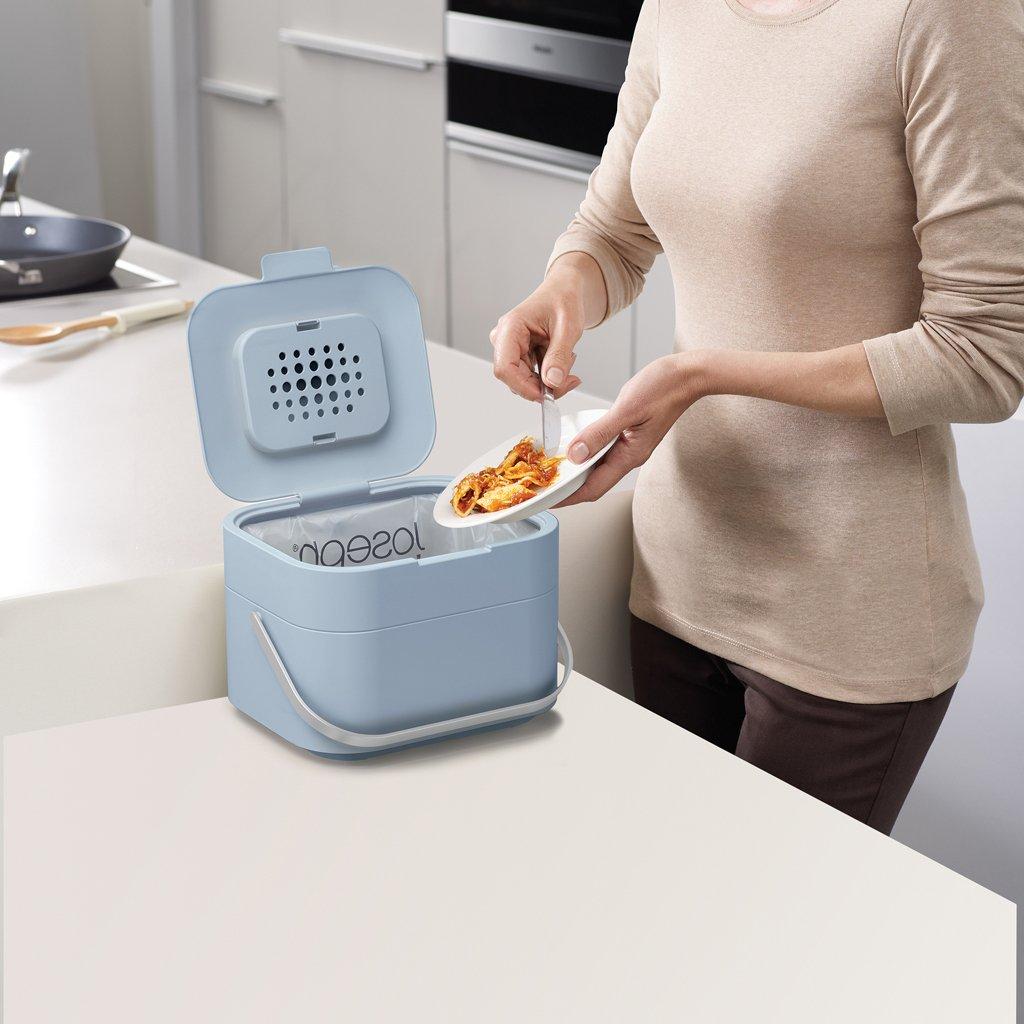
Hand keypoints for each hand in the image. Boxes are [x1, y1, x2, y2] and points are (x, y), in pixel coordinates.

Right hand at [489, 281, 583, 401]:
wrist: (565, 290)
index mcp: (511, 327)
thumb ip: (559, 356)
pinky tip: (561, 359)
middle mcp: (505, 339)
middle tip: (570, 378)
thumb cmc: (564, 299)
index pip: (505, 368)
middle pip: (515, 378)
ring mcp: (510, 348)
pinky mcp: (518, 354)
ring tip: (568, 358)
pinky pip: (531, 375)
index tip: (546, 396)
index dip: (523, 387)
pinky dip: (549, 375)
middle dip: (543, 384)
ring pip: (525, 380)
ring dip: (549, 379)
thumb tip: (552, 383)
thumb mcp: (568, 327)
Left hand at [557, 353, 705, 506]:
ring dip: (577, 472)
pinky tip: (576, 447)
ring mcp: (631, 447)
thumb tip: (576, 454)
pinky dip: (586, 453)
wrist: (688, 376)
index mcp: (630, 456)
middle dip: (569, 488)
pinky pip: (604, 451)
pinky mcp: (630, 435)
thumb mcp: (627, 408)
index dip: (569, 496)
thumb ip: (600, 433)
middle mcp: (630, 456)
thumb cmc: (665, 388)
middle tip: (545, 487)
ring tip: (554, 471)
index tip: (548, 499)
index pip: (594, 487)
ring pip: (598, 467)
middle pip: (594, 482)